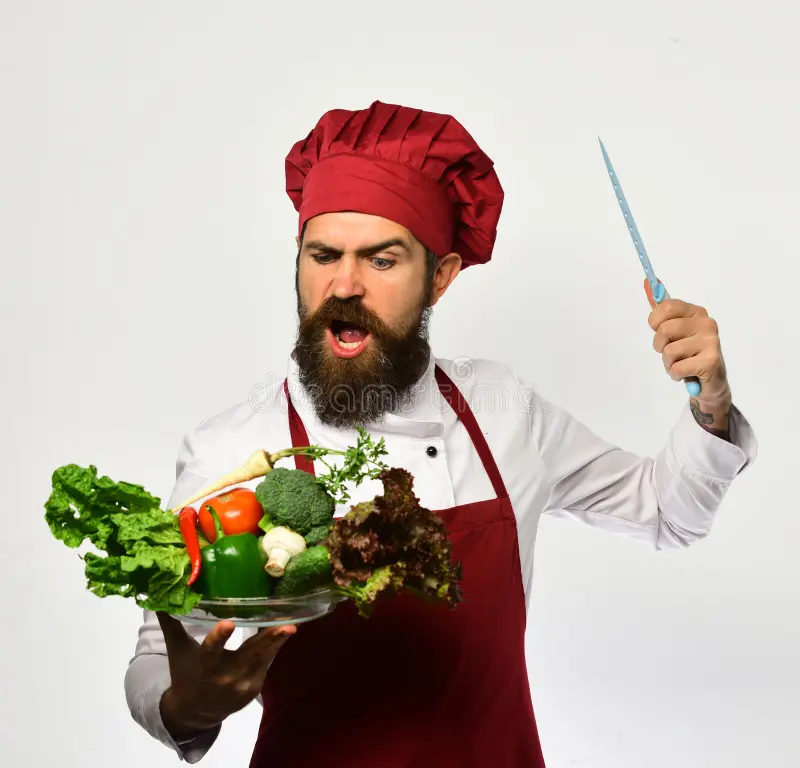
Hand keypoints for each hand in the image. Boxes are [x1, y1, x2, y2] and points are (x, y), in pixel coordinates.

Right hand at [156, 612, 295, 740]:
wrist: (196, 712)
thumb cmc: (185, 673)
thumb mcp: (177, 649)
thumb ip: (171, 622)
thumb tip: (160, 594)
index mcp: (204, 665)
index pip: (211, 651)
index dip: (220, 638)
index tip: (229, 623)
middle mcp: (225, 676)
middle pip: (248, 655)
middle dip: (266, 641)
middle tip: (285, 626)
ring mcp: (243, 683)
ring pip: (263, 658)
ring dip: (277, 642)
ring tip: (291, 626)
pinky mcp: (255, 686)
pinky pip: (267, 661)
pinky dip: (274, 647)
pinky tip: (285, 629)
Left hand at [648, 296, 732, 438]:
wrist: (711, 382)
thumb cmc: (689, 354)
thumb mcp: (675, 331)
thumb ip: (662, 311)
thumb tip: (648, 282)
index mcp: (696, 312)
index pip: (665, 307)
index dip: (654, 322)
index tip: (659, 331)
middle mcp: (706, 323)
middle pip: (664, 330)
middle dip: (660, 346)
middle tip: (671, 353)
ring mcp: (710, 341)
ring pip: (668, 351)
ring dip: (668, 363)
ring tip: (680, 364)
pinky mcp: (710, 361)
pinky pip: (676, 368)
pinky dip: (675, 374)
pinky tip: (686, 374)